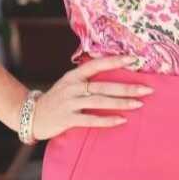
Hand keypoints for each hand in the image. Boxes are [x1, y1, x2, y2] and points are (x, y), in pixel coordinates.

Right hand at [31, 55, 153, 140]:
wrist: (30, 115)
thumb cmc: (57, 98)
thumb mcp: (69, 83)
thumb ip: (87, 78)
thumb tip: (111, 70)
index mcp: (74, 75)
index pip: (97, 64)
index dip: (115, 61)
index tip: (133, 59)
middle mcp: (73, 86)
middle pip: (104, 86)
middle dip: (127, 87)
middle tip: (147, 89)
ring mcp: (70, 103)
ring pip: (100, 101)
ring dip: (121, 103)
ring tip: (139, 104)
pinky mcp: (67, 119)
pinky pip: (90, 120)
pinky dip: (107, 120)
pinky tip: (121, 120)